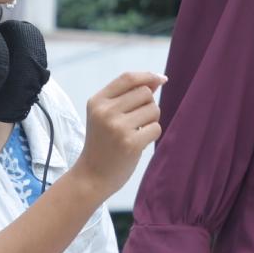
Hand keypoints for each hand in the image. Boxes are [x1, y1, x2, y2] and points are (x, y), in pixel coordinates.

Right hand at [72, 71, 164, 197]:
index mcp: (97, 101)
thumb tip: (157, 79)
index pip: (128, 78)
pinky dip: (151, 134)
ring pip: (153, 109)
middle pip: (145, 92)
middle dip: (149, 104)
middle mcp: (105, 112)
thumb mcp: (106, 115)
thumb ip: (129, 96)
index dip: (148, 76)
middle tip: (137, 120)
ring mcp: (117, 127)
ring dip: (151, 120)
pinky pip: (156, 128)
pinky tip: (138, 143)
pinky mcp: (130, 143)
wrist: (92, 176)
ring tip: (136, 132)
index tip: (161, 79)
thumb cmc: (103, 144)